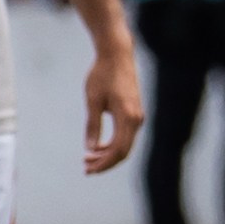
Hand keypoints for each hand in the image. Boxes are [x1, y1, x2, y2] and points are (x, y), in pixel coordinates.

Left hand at [84, 33, 142, 175]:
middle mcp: (137, 119)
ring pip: (126, 145)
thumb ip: (93, 126)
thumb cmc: (102, 75)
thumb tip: (90, 149)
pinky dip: (113, 144)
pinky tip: (98, 147)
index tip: (88, 168)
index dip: (103, 163)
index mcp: (127, 116)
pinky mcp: (135, 112)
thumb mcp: (93, 101)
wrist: (117, 54)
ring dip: (108, 154)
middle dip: (105, 162)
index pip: (117, 150)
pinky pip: (126, 136)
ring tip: (89, 158)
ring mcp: (138, 116)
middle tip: (86, 167)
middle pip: (123, 151)